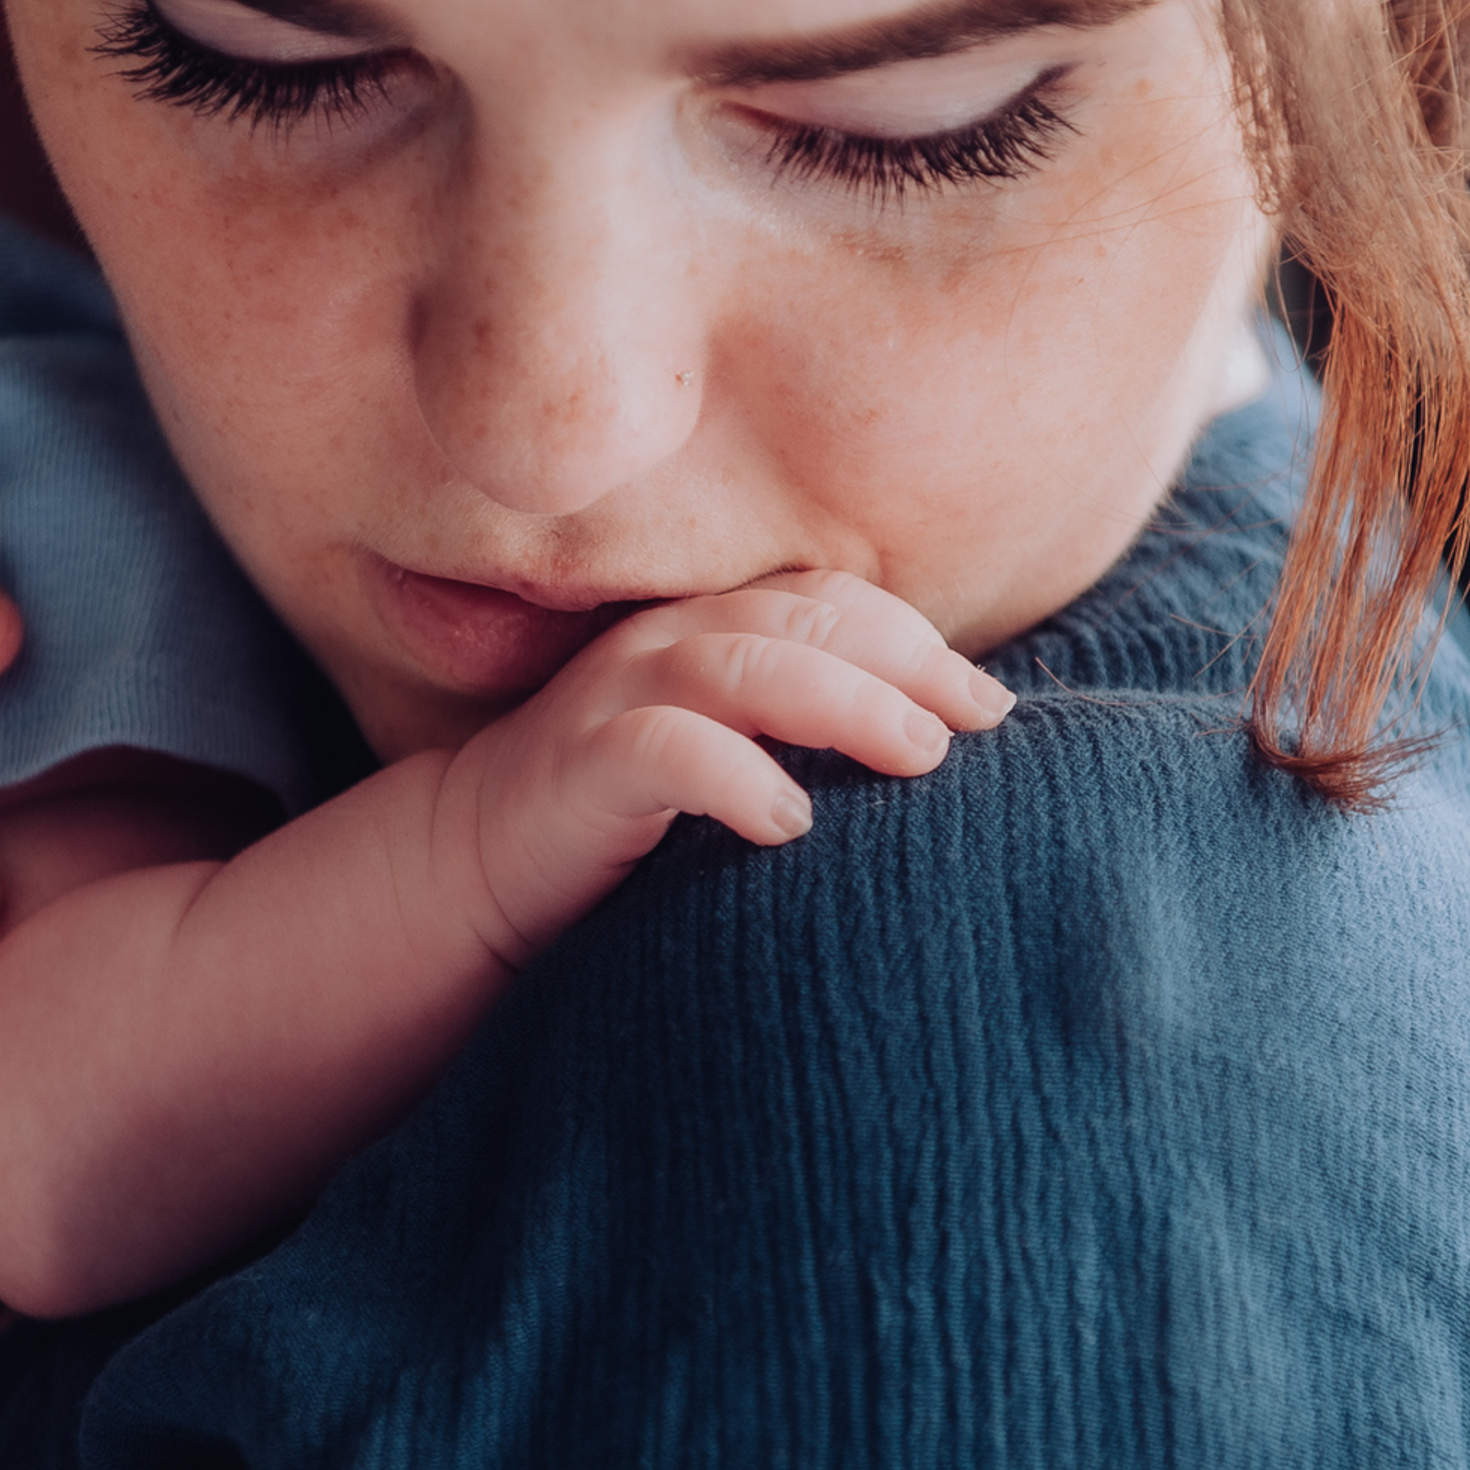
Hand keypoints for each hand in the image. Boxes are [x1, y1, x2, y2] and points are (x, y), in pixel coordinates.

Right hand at [433, 568, 1013, 963]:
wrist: (479, 867)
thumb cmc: (631, 824)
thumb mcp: (729, 761)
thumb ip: (804, 741)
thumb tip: (938, 762)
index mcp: (709, 631)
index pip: (828, 601)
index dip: (914, 639)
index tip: (989, 706)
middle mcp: (666, 643)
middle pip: (803, 621)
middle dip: (904, 666)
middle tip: (975, 727)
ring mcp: (617, 696)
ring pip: (744, 666)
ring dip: (843, 705)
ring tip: (916, 758)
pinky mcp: (580, 764)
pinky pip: (664, 750)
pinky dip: (735, 776)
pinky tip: (788, 823)